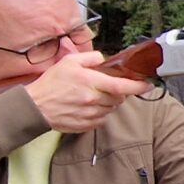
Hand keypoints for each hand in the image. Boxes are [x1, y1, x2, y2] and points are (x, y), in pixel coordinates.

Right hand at [25, 49, 145, 132]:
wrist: (35, 107)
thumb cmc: (51, 83)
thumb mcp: (69, 62)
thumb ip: (91, 58)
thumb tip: (104, 60)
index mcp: (90, 82)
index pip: (122, 86)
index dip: (138, 86)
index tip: (148, 84)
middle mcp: (93, 100)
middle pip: (119, 98)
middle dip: (119, 92)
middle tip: (107, 87)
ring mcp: (90, 114)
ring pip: (111, 109)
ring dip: (108, 102)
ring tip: (93, 96)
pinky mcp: (86, 125)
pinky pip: (101, 119)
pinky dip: (99, 113)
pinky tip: (87, 106)